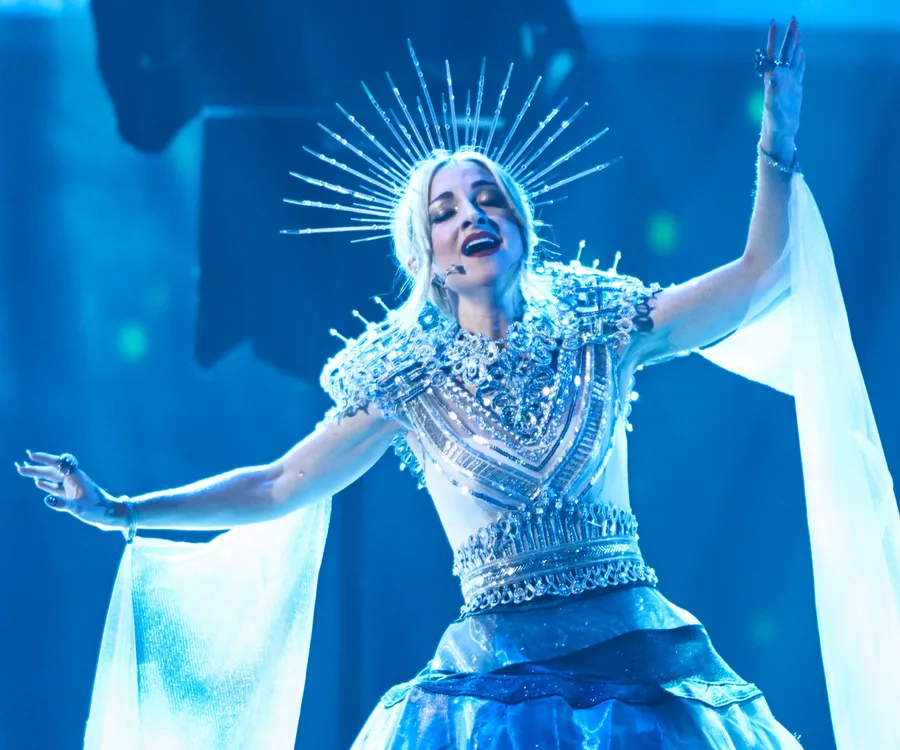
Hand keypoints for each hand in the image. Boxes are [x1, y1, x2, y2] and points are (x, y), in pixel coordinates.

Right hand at [15, 450, 124, 529]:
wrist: (110, 515)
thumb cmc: (98, 510)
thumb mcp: (79, 508)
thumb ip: (63, 504)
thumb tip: (48, 500)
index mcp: (76, 477)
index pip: (58, 464)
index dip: (44, 459)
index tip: (31, 455)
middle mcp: (74, 479)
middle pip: (52, 471)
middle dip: (36, 468)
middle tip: (19, 468)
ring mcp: (73, 487)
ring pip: (53, 478)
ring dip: (39, 475)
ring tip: (23, 472)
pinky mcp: (73, 495)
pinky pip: (57, 488)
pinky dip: (47, 485)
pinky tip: (39, 483)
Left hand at [760, 17, 805, 161]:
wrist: (781, 133)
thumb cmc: (774, 123)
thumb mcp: (772, 108)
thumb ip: (772, 92)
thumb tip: (772, 78)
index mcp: (773, 79)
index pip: (772, 55)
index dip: (772, 39)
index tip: (774, 23)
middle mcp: (780, 78)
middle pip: (784, 52)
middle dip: (788, 35)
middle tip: (793, 18)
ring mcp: (788, 82)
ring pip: (792, 58)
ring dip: (795, 43)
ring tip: (798, 29)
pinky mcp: (795, 88)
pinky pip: (798, 70)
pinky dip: (800, 60)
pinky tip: (801, 52)